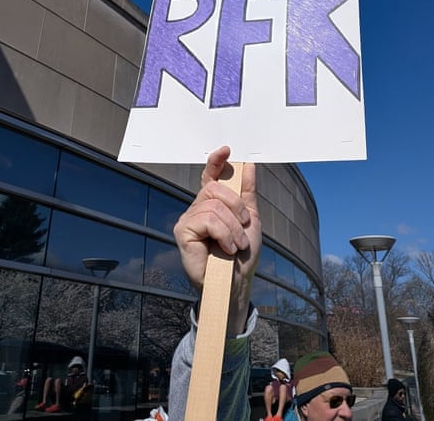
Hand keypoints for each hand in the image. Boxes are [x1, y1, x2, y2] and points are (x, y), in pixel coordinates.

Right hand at [174, 146, 260, 332]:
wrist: (236, 282)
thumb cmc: (242, 254)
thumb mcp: (251, 220)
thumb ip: (247, 193)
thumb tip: (248, 165)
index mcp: (213, 203)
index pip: (210, 175)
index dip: (216, 161)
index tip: (226, 150)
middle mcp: (198, 207)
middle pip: (214, 187)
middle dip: (236, 206)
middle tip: (244, 227)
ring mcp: (188, 218)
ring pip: (214, 206)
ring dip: (233, 227)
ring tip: (236, 245)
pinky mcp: (182, 231)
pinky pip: (207, 219)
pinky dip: (224, 233)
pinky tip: (226, 248)